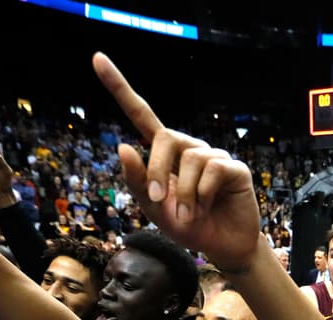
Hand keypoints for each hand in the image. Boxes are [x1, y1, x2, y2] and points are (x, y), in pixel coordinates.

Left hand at [92, 52, 260, 270]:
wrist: (221, 247)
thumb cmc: (188, 225)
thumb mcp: (154, 208)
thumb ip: (138, 181)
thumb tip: (123, 145)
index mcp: (165, 154)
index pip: (142, 115)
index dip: (120, 88)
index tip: (97, 59)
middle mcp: (189, 148)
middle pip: (166, 137)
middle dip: (157, 169)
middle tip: (159, 200)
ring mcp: (213, 156)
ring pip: (190, 159)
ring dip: (185, 193)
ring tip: (191, 214)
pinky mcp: (234, 168)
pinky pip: (212, 171)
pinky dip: (203, 195)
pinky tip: (208, 207)